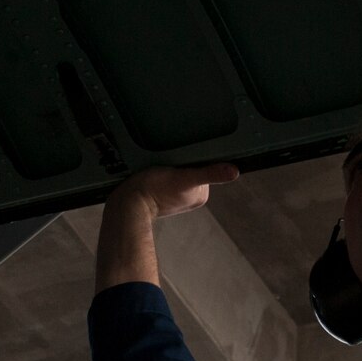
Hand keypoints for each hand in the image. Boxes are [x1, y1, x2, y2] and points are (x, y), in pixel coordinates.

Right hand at [111, 163, 239, 220]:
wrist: (126, 204)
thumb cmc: (152, 190)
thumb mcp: (184, 177)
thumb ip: (209, 173)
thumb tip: (235, 171)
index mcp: (201, 194)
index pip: (203, 165)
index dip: (192, 157)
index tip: (180, 157)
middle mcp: (190, 196)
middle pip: (191, 167)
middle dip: (181, 160)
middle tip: (167, 161)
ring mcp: (175, 195)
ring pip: (178, 170)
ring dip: (170, 163)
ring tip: (159, 166)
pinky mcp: (161, 192)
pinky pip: (166, 175)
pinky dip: (161, 169)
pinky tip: (154, 170)